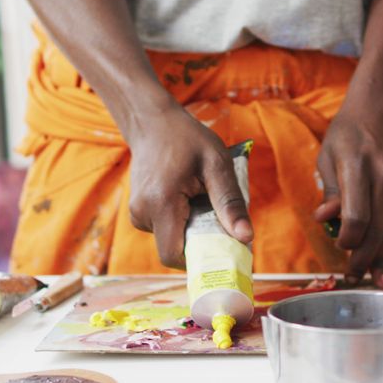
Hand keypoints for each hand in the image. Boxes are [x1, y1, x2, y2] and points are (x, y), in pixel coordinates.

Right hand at [128, 108, 252, 267]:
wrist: (153, 122)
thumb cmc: (187, 139)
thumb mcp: (217, 164)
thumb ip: (230, 202)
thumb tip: (246, 238)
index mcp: (161, 203)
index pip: (173, 255)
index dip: (197, 260)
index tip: (220, 250)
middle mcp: (142, 212)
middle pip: (174, 248)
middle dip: (199, 241)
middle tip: (217, 218)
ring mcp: (136, 213)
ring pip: (169, 238)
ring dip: (190, 228)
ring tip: (199, 199)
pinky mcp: (138, 211)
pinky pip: (163, 228)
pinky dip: (180, 221)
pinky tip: (187, 197)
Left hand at [315, 100, 382, 288]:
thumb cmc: (348, 129)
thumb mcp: (329, 154)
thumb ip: (330, 189)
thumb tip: (325, 219)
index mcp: (359, 168)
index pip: (358, 216)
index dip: (349, 239)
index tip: (339, 246)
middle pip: (378, 230)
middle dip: (364, 258)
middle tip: (352, 278)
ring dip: (382, 258)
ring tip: (375, 280)